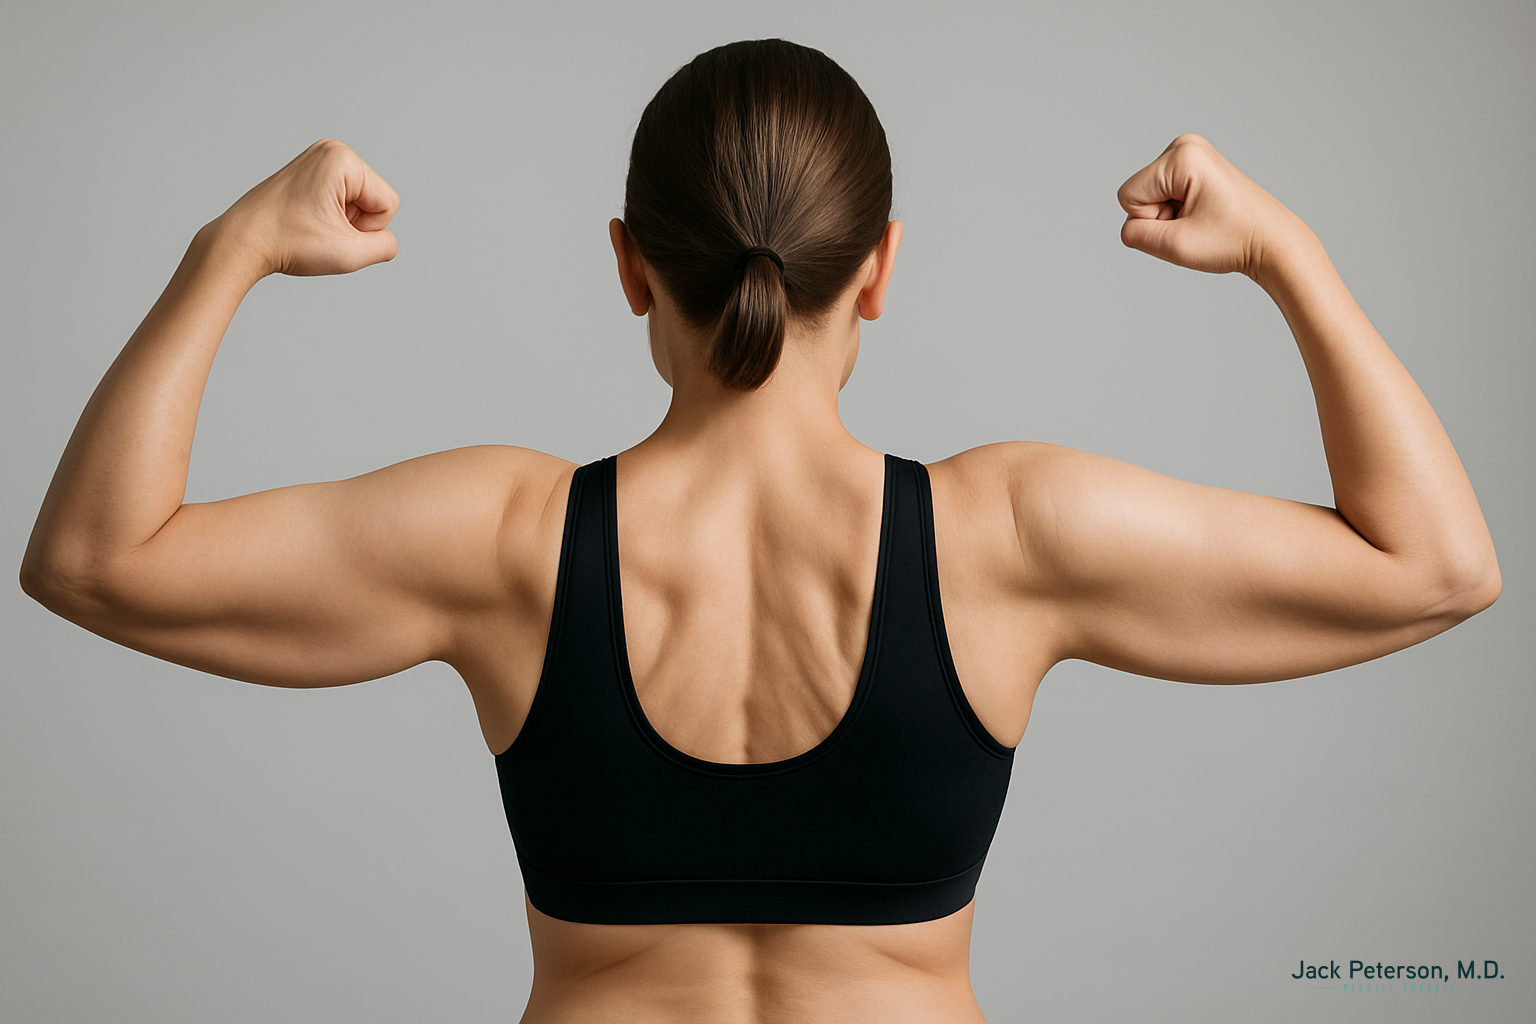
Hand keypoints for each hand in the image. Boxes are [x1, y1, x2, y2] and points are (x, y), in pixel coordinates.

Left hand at [209, 138, 399, 277]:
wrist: (241, 242)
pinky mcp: (309, 171)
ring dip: (341, 223)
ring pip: (358, 202)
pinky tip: (305, 222)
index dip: (367, 229)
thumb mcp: (350, 253)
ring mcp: (317, 159)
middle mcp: (331, 150)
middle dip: (354, 224)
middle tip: (319, 230)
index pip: (388, 204)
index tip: (331, 232)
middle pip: (374, 199)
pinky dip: (329, 217)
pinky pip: (340, 199)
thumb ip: (385, 246)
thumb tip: (386, 240)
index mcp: (342, 158)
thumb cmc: (287, 243)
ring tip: (310, 226)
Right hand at [1117, 134, 1301, 281]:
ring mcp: (1192, 155)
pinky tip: (1205, 216)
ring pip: (1151, 197)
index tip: (1186, 225)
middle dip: (1161, 218)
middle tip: (1197, 224)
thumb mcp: (1174, 246)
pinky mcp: (1196, 168)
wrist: (1272, 242)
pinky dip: (1179, 213)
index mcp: (1181, 155)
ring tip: (1204, 221)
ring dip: (1171, 218)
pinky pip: (1165, 196)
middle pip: (1139, 194)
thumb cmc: (1234, 241)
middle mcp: (1185, 146)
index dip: (1150, 221)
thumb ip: (1134, 236)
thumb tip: (1128, 228)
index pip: (1129, 197)